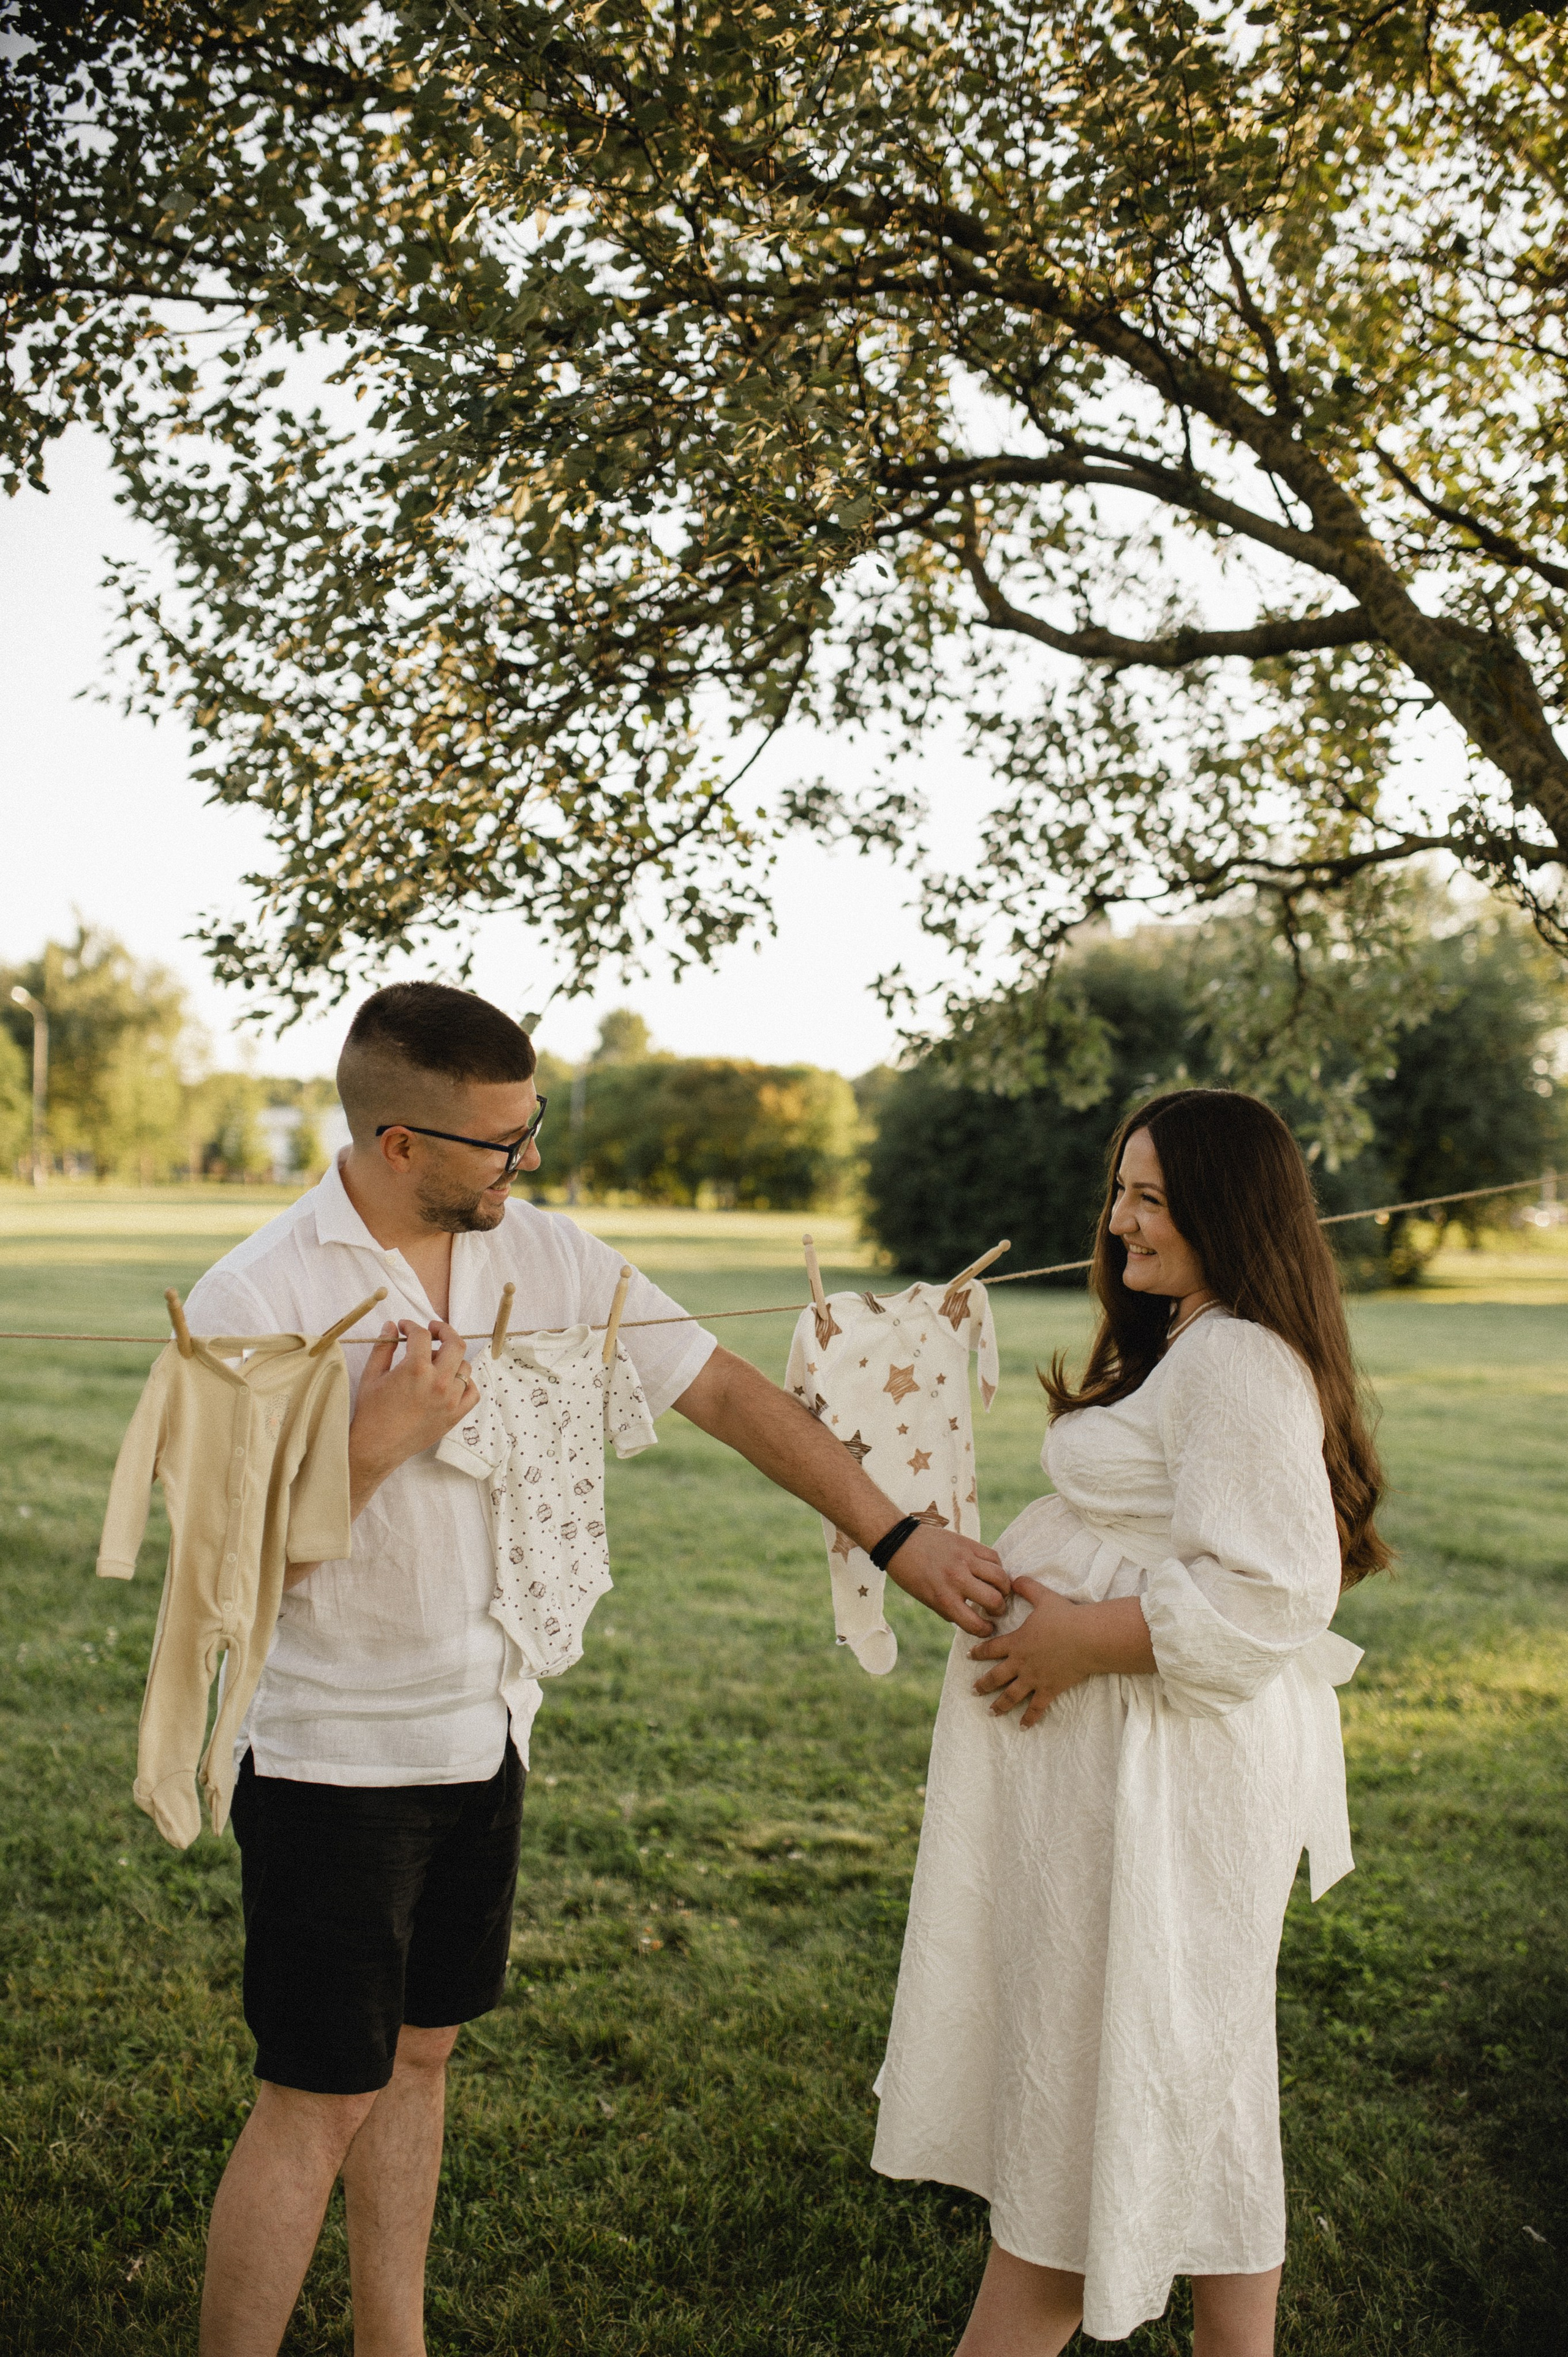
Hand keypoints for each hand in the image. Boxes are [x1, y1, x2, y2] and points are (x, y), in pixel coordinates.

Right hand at [347, 1318, 478, 1514]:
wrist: (376, 1447)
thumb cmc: (371, 1412)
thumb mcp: (372, 1375)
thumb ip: (384, 1347)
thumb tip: (391, 1325)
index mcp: (415, 1369)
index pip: (422, 1335)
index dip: (412, 1326)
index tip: (405, 1327)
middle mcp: (437, 1381)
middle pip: (455, 1344)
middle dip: (444, 1331)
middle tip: (433, 1330)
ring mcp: (450, 1399)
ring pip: (464, 1367)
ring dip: (452, 1358)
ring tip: (435, 1360)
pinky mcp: (455, 1415)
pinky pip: (472, 1392)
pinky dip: (465, 1383)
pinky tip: (450, 1381)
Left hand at [885, 1525, 1010, 1637]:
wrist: (900, 1542)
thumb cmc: (912, 1576)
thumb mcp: (928, 1601)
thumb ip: (952, 1611)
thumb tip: (975, 1619)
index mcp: (944, 1599)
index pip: (975, 1624)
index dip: (986, 1630)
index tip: (989, 1628)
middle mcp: (956, 1580)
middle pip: (994, 1600)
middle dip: (999, 1609)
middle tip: (996, 1609)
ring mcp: (964, 1559)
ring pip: (1000, 1577)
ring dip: (1005, 1588)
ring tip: (1000, 1591)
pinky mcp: (968, 1543)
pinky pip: (994, 1556)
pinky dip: (998, 1567)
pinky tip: (992, 1572)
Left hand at [968, 1577, 1156, 1725]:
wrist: (1087, 1638)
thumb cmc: (1065, 1617)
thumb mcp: (1043, 1597)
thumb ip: (1026, 1587)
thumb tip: (1013, 1578)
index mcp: (1016, 1641)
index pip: (991, 1648)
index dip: (979, 1652)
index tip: (969, 1656)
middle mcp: (1021, 1663)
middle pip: (996, 1677)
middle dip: (983, 1684)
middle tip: (973, 1690)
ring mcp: (1034, 1678)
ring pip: (1011, 1695)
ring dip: (999, 1704)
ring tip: (990, 1711)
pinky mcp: (1050, 1689)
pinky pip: (1037, 1707)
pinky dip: (1029, 1718)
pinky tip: (1023, 1727)